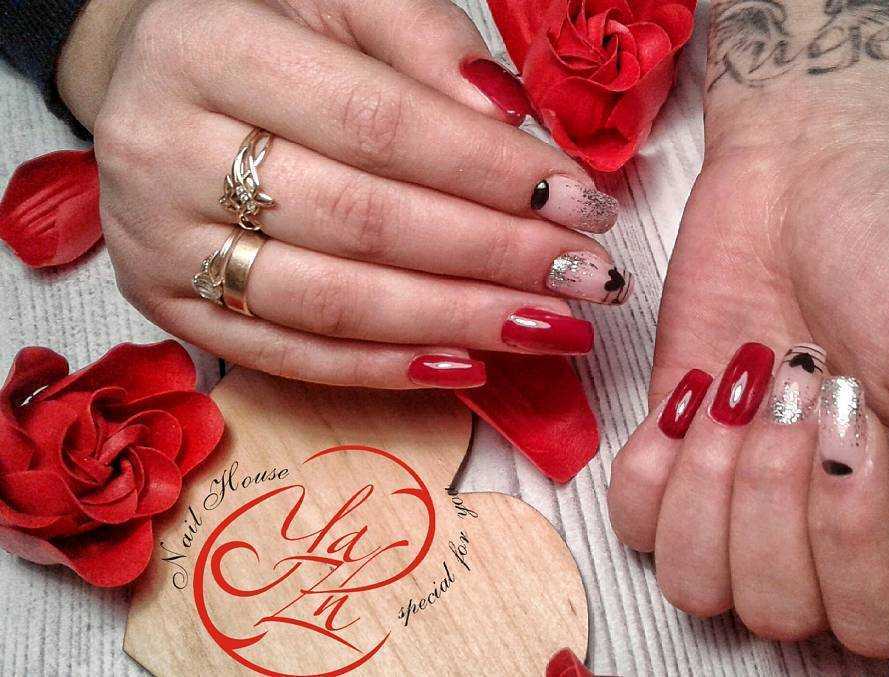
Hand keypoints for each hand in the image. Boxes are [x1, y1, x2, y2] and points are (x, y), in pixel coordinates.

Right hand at [56, 0, 633, 387]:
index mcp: (207, 49)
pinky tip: (467, 363)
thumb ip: (426, 41)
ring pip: (332, 301)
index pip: (377, 123)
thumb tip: (511, 121)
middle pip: (363, 220)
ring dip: (457, 321)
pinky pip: (289, 356)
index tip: (579, 202)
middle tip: (588, 277)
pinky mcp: (167, 305)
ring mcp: (157, 240)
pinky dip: (386, 368)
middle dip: (494, 255)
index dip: (488, 170)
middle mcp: (164, 149)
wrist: (150, 83)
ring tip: (552, 327)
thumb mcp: (341, 0)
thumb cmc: (269, 34)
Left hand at [607, 2, 888, 673]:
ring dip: (714, 477)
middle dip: (777, 490)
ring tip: (746, 383)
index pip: (877, 629)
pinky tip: (695, 395)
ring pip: (701, 584)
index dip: (852, 538)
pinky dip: (656, 466)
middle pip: (781, 612)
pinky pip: (635, 528)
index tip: (855, 416)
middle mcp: (829, 528)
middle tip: (802, 380)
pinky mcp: (673, 455)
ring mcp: (743, 497)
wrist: (808, 168)